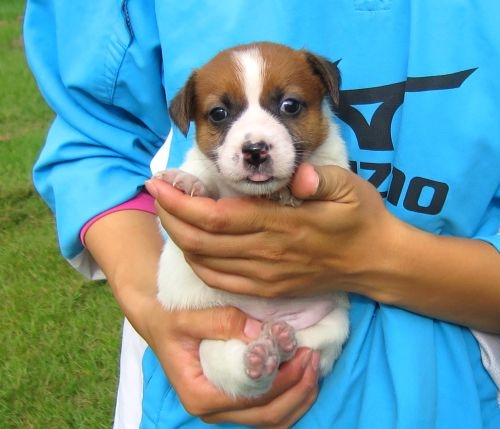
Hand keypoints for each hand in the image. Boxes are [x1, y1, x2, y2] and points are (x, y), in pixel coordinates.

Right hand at [132, 291, 320, 426]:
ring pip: (272, 419)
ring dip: (298, 396)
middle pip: (269, 416)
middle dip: (298, 390)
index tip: (301, 352)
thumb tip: (258, 332)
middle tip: (313, 356)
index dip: (284, 380)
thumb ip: (218, 322)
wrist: (158, 321)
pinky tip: (301, 371)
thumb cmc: (169, 320)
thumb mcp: (186, 317)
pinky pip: (267, 409)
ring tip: (313, 364)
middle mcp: (213, 409)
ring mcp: (224, 407)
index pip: (254, 398)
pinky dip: (290, 395)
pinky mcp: (232, 398)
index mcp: (200, 395)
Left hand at [147, 163, 499, 331]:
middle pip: (201, 241)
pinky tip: (192, 246)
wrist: (375, 262)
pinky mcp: (269, 289)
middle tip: (157, 195)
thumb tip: (296, 176)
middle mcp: (267, 254)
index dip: (181, 203)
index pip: (216, 217)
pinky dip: (198, 264)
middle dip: (170, 218)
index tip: (159, 184)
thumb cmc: (360, 219)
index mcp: (282, 225)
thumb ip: (319, 181)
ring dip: (179, 240)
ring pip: (205, 263)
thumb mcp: (349, 188)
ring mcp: (266, 277)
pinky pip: (221, 282)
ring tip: (169, 216)